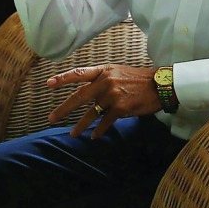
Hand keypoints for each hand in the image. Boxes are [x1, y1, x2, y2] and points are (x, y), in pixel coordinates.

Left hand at [46, 64, 161, 137]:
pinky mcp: (120, 108)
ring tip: (72, 134)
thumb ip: (102, 79)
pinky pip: (105, 122)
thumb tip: (87, 91)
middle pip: (79, 96)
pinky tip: (93, 136)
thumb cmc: (138, 79)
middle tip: (52, 118)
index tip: (49, 84)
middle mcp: (105, 81)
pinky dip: (98, 130)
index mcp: (103, 70)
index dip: (63, 78)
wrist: (159, 85)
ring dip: (80, 125)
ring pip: (90, 113)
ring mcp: (112, 95)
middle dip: (63, 109)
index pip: (79, 73)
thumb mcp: (118, 72)